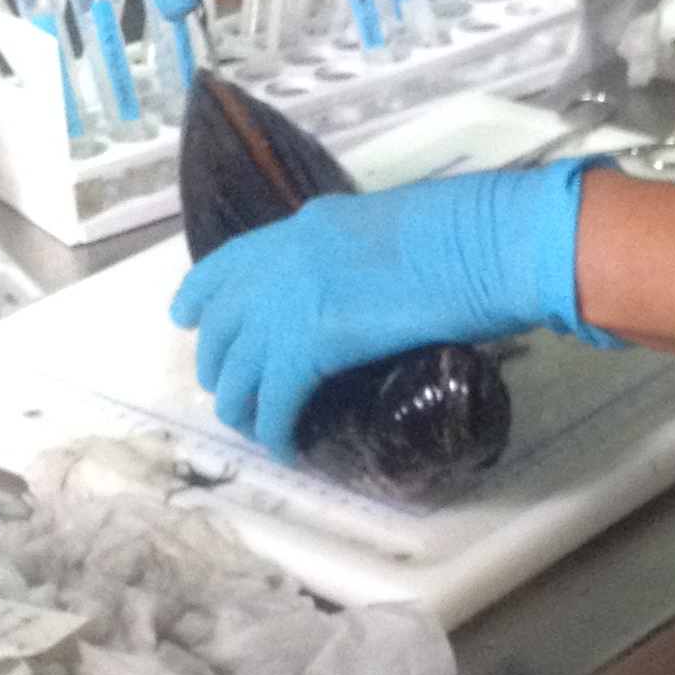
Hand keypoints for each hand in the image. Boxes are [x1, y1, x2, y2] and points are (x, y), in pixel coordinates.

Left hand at [172, 160, 619, 456]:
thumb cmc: (467, 233)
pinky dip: (276, 428)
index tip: (187, 319)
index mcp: (305, 226)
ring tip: (252, 427)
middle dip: (220, 361)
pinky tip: (285, 448)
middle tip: (227, 389)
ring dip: (241, 402)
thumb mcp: (391, 231)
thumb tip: (359, 291)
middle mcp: (284, 260)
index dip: (201, 296)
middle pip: (225, 321)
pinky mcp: (311, 345)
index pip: (229, 263)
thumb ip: (357, 257)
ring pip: (240, 366)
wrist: (487, 243)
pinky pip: (276, 398)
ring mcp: (292, 302)